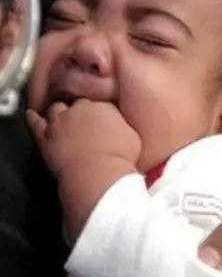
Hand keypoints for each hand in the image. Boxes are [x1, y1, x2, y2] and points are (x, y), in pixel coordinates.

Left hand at [27, 100, 140, 238]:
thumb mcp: (133, 137)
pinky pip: (35, 123)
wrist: (98, 172)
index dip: (100, 113)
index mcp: (104, 107)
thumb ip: (123, 126)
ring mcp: (60, 122)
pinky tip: (31, 115)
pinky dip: (33, 118)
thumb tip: (120, 125)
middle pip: (77, 104)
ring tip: (62, 118)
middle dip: (80, 111)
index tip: (102, 121)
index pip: (99, 104)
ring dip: (59, 114)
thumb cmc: (120, 158)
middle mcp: (80, 109)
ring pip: (56, 109)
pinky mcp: (46, 136)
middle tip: (84, 121)